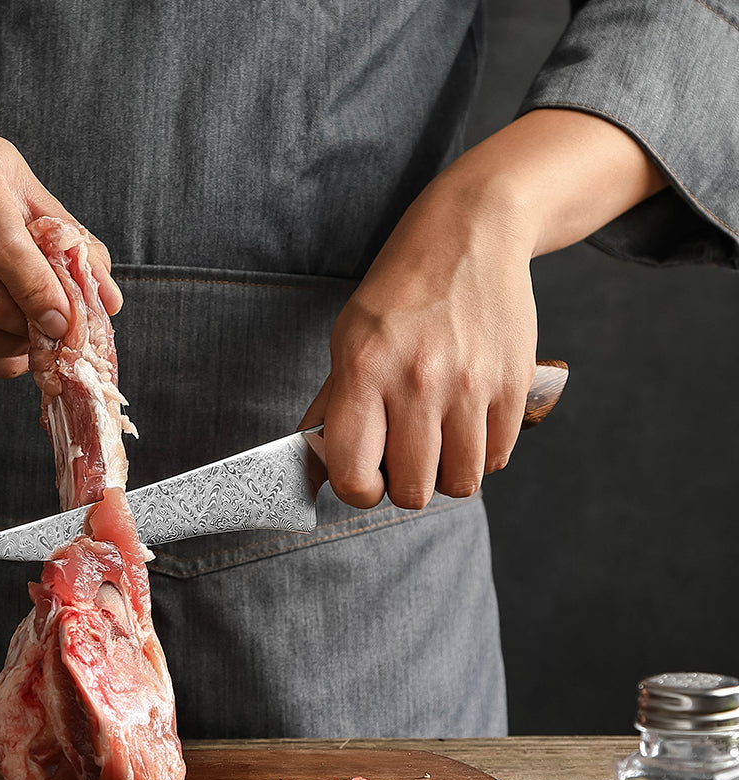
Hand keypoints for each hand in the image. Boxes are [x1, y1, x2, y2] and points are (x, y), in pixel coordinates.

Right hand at [0, 90, 120, 377]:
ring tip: (29, 338)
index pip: (4, 250)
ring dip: (10, 348)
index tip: (65, 323)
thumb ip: (70, 240)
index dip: (41, 295)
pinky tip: (3, 346)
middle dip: (30, 329)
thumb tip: (108, 301)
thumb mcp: (21, 185)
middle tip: (52, 332)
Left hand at [301, 178, 537, 509]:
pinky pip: (496, 457)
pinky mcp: (513, 384)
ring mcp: (471, 384)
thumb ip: (334, 404)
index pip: (354, 473)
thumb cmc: (401, 289)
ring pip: (461, 482)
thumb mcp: (349, 335)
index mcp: (364, 369)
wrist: (470, 233)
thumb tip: (321, 464)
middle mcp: (417, 380)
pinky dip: (481, 453)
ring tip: (438, 442)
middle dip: (405, 486)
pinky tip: (467, 423)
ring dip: (447, 473)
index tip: (364, 477)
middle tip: (404, 458)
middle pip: (413, 491)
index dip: (358, 490)